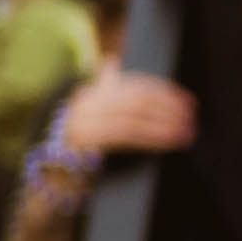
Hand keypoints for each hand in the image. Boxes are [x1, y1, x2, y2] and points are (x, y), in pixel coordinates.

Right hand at [53, 68, 196, 161]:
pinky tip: (170, 141)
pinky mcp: (84, 141)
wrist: (50, 181)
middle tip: (191, 116)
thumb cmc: (76, 149)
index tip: (188, 101)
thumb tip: (112, 60)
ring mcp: (82, 120)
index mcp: (88, 93)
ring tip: (186, 131)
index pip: (133, 85)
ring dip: (165, 123)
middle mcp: (84, 102)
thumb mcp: (90, 117)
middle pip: (137, 98)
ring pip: (134, 115)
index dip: (164, 91)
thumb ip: (103, 90)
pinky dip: (153, 136)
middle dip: (168, 107)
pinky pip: (126, 134)